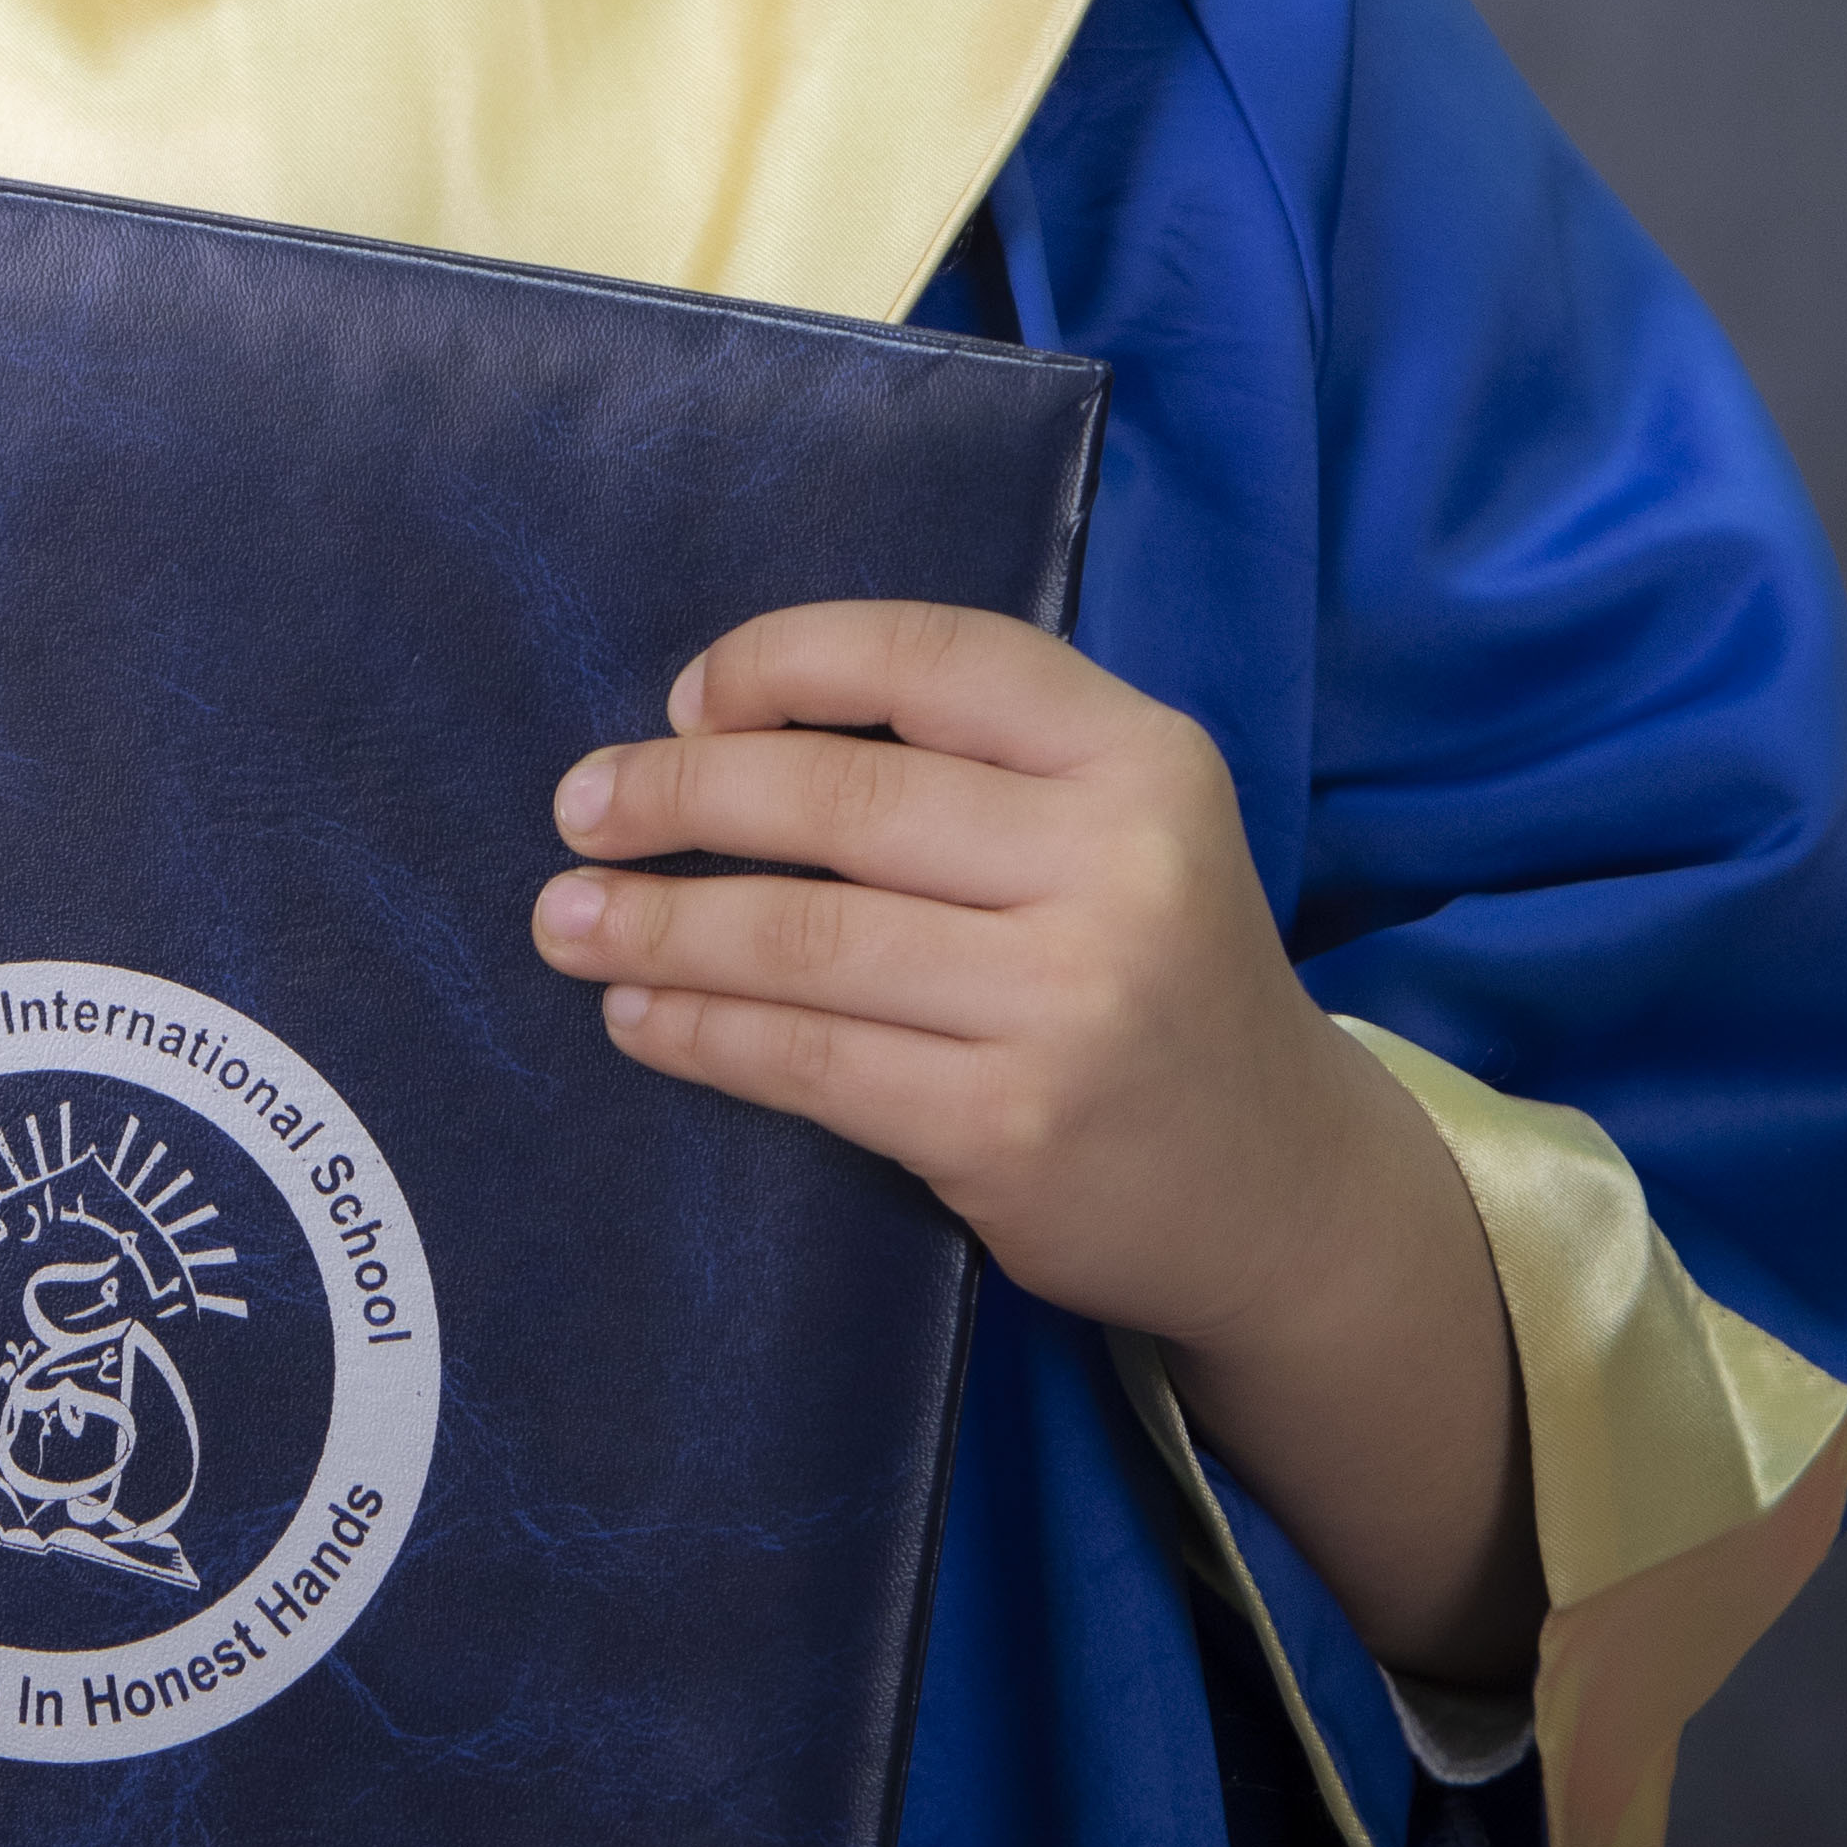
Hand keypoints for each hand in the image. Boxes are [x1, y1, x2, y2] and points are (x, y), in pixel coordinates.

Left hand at [535, 602, 1537, 1688]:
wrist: (1280, 1189)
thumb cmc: (1157, 974)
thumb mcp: (1122, 824)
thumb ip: (973, 761)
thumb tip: (716, 727)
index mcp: (1140, 756)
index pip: (930, 656)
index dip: (785, 662)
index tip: (685, 699)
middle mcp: (1116, 864)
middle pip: (842, 802)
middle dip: (680, 797)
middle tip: (580, 809)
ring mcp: (1065, 1002)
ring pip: (805, 940)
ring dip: (658, 926)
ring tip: (565, 920)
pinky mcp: (1007, 1124)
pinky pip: (811, 1061)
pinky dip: (701, 1033)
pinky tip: (640, 1017)